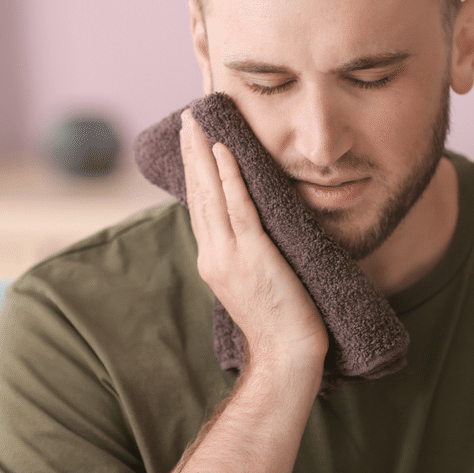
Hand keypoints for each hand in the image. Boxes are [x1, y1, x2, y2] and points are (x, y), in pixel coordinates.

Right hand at [178, 108, 328, 369]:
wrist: (287, 352)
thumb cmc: (279, 319)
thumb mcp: (253, 280)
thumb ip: (245, 252)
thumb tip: (251, 224)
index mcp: (213, 260)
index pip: (200, 206)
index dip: (195, 172)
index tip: (191, 143)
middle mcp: (213, 254)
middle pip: (198, 194)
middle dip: (192, 154)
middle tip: (187, 120)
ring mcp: (230, 255)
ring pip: (211, 195)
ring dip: (204, 155)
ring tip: (197, 124)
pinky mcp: (253, 254)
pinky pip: (239, 207)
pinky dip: (229, 177)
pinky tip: (224, 151)